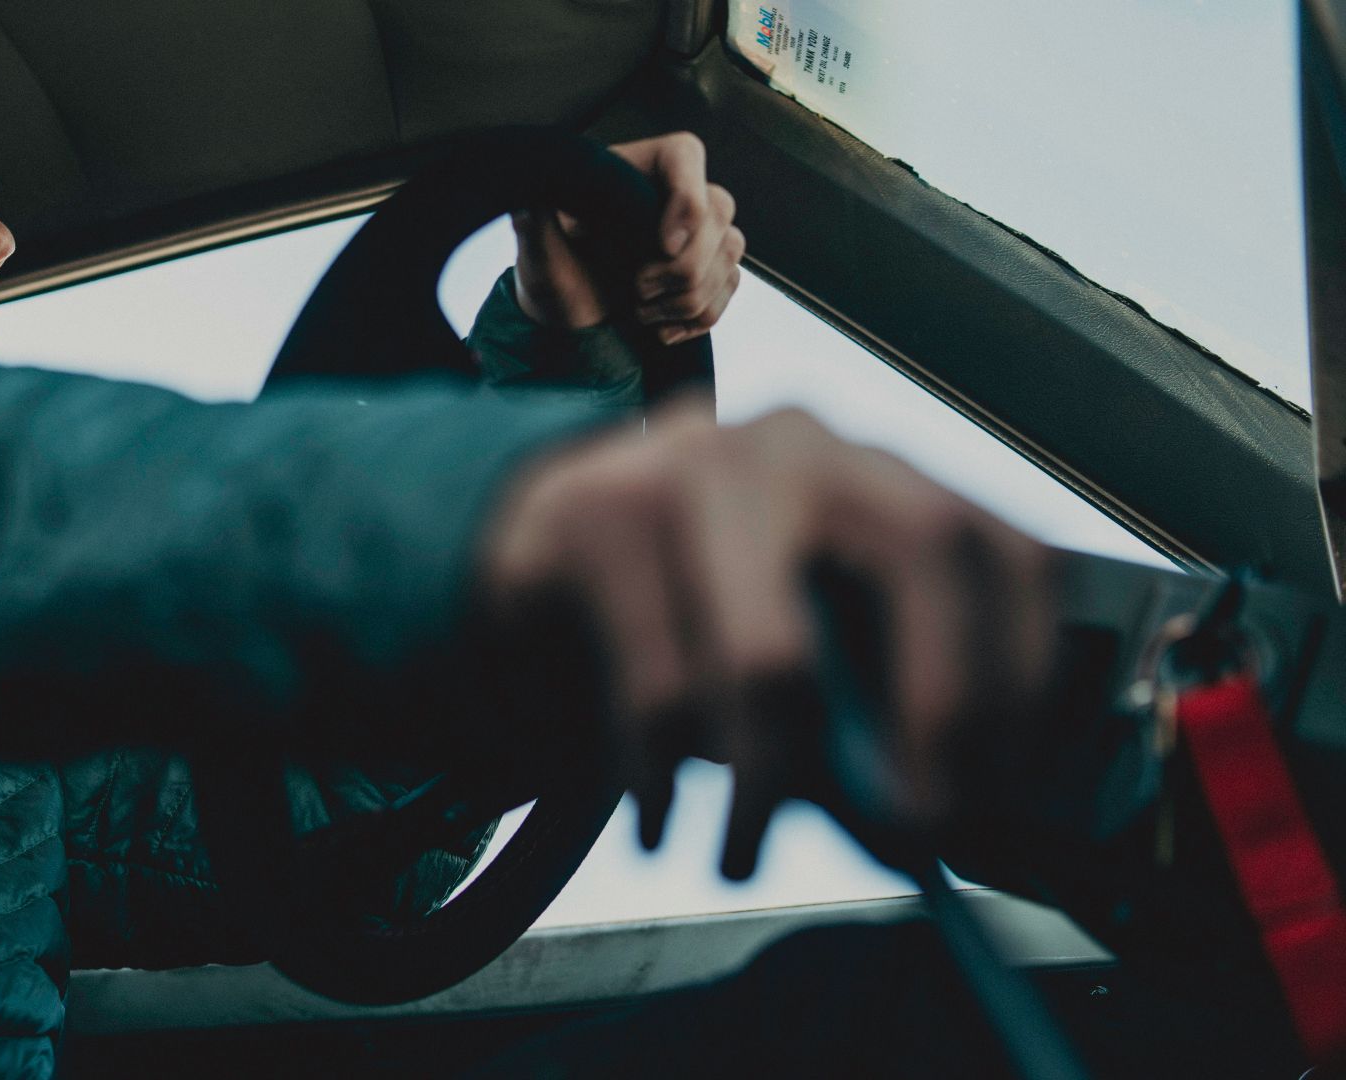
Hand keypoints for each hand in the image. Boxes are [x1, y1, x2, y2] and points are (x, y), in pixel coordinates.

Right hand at [478, 401, 1057, 870]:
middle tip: (917, 830)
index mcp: (874, 473)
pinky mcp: (598, 513)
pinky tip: (657, 821)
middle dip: (942, 705)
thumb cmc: (687, 616)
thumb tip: (926, 828)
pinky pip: (658, 681)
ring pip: (775, 650)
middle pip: (921, 550)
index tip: (1003, 791)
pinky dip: (661, 776)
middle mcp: (799, 444)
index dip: (1025, 674)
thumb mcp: (795, 641)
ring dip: (770, 785)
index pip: (1002, 546)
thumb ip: (863, 710)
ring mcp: (694, 462)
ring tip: (741, 858)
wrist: (525, 556)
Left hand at [511, 132, 743, 344]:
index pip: (685, 154)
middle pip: (719, 211)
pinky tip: (662, 329)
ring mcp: (696, 234)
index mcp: (631, 171)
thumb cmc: (550, 275)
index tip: (663, 245)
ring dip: (688, 297)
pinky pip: (730, 288)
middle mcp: (670, 195)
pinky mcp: (707, 270)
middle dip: (682, 266)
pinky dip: (699, 316)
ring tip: (641, 311)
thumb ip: (536, 226)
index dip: (688, 196)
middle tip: (637, 289)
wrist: (565, 319)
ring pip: (730, 254)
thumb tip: (526, 201)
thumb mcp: (538, 253)